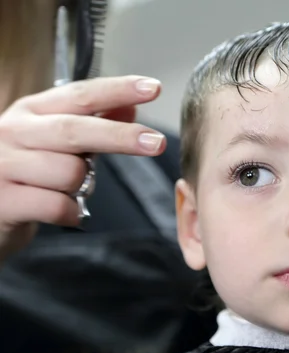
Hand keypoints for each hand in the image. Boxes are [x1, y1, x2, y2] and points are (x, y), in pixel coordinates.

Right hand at [0, 75, 164, 259]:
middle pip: (75, 129)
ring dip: (81, 185)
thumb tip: (131, 107)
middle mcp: (12, 132)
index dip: (117, 90)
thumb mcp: (53, 142)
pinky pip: (57, 206)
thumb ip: (91, 124)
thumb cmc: (24, 174)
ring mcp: (2, 166)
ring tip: (64, 189)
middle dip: (120, 136)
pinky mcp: (3, 202)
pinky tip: (61, 211)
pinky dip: (71, 212)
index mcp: (30, 112)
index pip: (79, 95)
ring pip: (69, 172)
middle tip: (157, 143)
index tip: (153, 88)